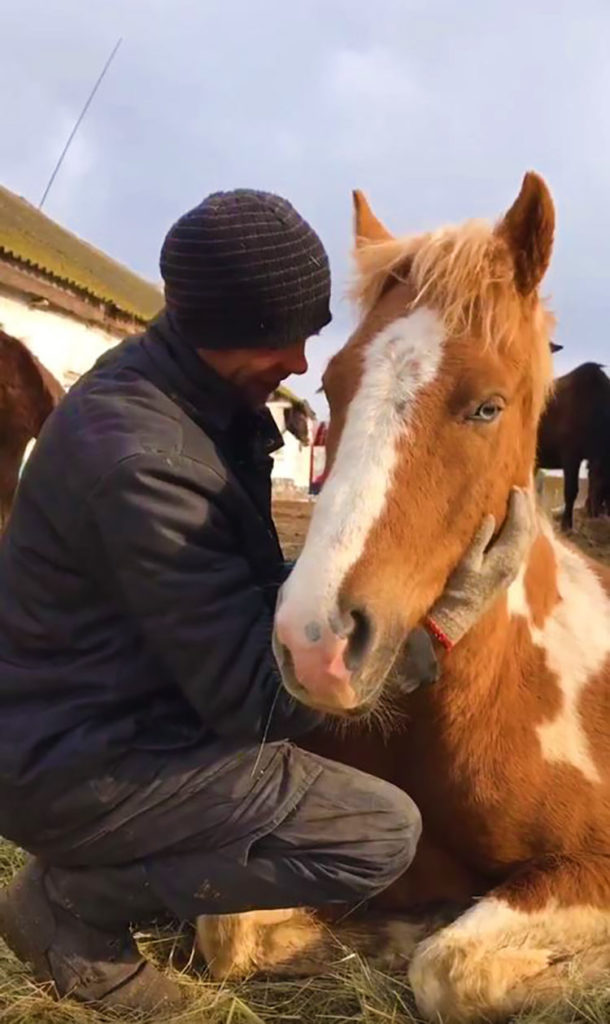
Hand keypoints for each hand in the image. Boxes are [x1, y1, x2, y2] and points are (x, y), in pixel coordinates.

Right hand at [424, 487, 535, 648]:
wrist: (459, 617)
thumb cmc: (457, 589)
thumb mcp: (465, 563)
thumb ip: (479, 540)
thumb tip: (490, 517)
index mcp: (505, 558)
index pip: (517, 526)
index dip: (518, 506)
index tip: (515, 488)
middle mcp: (513, 563)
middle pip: (527, 530)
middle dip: (526, 509)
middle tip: (522, 489)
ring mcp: (512, 569)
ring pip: (526, 538)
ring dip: (526, 519)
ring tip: (523, 502)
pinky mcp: (507, 572)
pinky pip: (522, 545)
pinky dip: (523, 530)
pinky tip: (518, 525)